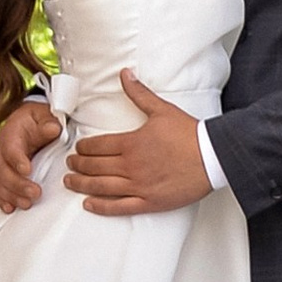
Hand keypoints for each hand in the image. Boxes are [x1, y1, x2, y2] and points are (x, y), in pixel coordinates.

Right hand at [0, 97, 63, 211]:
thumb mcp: (43, 114)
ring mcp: (2, 165)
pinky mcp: (4, 176)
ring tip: (27, 204)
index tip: (27, 170)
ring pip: (1, 184)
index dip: (17, 160)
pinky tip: (10, 209)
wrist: (27, 121)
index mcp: (11, 134)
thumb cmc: (37, 119)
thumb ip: (47, 122)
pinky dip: (3, 200)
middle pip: (4, 171)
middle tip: (36, 193)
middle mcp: (2, 152)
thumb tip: (53, 129)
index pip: (11, 149)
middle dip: (18, 184)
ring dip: (12, 196)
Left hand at [63, 71, 211, 216]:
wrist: (212, 157)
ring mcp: (139, 186)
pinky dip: (101, 207)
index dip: (83, 148)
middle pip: (95, 166)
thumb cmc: (189, 134)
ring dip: (82, 184)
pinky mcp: (149, 201)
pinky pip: (119, 207)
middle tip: (69, 164)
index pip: (98, 146)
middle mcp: (131, 166)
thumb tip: (125, 75)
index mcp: (132, 143)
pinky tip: (88, 204)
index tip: (77, 149)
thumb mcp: (162, 110)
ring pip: (102, 187)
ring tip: (70, 182)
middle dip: (78, 165)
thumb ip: (139, 93)